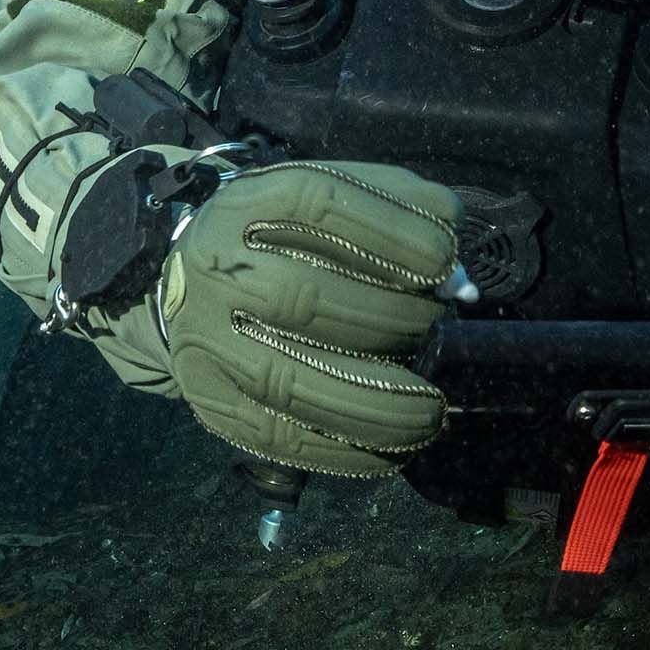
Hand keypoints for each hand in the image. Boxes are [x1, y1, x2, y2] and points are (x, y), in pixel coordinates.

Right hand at [156, 161, 459, 476]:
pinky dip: (344, 450)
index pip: (319, 205)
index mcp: (250, 204)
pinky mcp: (211, 401)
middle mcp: (218, 268)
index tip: (443, 260)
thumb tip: (460, 271)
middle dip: (390, 321)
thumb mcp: (327, 198)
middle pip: (303, 299)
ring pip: (288, 380)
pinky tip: (393, 451)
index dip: (392, 234)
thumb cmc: (284, 241)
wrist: (188, 287)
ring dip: (374, 403)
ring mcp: (207, 340)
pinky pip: (277, 436)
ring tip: (430, 412)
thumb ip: (397, 211)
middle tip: (436, 330)